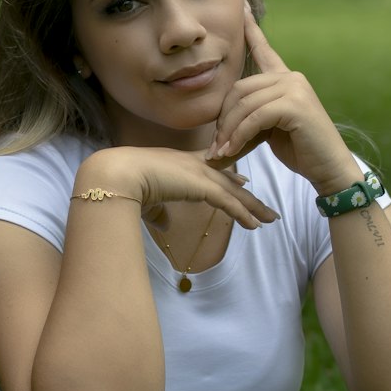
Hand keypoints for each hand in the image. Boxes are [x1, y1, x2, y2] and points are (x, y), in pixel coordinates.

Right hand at [79, 145, 278, 231]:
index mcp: (181, 163)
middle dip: (249, 195)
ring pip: (235, 192)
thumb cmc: (126, 184)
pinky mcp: (201, 185)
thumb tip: (164, 226)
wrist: (120, 173)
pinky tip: (255, 224)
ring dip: (254, 207)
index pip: (212, 167)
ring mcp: (199, 173)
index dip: (229, 174)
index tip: (243, 179)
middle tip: (266, 207)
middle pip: (230, 181)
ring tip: (271, 219)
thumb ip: (158, 212)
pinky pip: (228, 202)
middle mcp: (194, 164)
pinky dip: (243, 213)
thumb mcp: (146, 200)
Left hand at [205, 5, 359, 192]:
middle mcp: (291, 78)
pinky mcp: (295, 104)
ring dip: (229, 132)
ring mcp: (294, 88)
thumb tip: (214, 144)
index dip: (250, 30)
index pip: (263, 50)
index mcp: (285, 79)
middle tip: (215, 147)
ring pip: (245, 104)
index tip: (241, 6)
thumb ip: (246, 124)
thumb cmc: (300, 151)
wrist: (329, 169)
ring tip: (221, 154)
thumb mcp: (268, 133)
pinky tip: (232, 151)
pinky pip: (255, 117)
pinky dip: (240, 136)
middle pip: (239, 89)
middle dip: (223, 120)